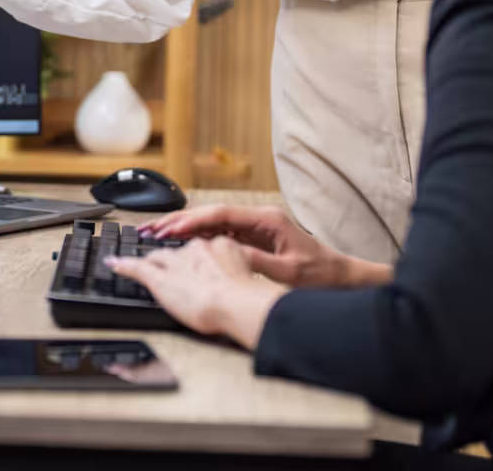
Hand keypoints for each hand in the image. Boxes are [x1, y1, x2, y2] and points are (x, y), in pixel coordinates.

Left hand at [106, 237, 282, 349]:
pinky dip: (124, 265)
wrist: (232, 303)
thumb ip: (245, 270)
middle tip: (168, 268)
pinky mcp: (159, 277)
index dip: (195, 257)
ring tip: (138, 259)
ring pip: (158, 257)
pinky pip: (137, 268)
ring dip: (149, 259)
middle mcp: (196, 250)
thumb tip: (249, 283)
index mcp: (220, 246)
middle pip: (178, 251)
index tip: (195, 264)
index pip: (202, 248)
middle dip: (171, 257)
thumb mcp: (251, 275)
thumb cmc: (245, 297)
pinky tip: (114, 264)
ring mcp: (176, 262)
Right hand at [139, 205, 373, 288]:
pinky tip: (183, 245)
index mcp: (266, 219)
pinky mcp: (255, 238)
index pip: (221, 215)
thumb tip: (224, 253)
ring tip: (159, 235)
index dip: (192, 221)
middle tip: (153, 229)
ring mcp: (256, 227)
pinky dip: (200, 238)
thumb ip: (254, 260)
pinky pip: (221, 234)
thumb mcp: (286, 271)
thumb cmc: (319, 274)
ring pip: (213, 223)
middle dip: (181, 221)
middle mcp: (259, 218)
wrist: (339, 277)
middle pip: (212, 214)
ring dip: (187, 229)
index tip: (170, 230)